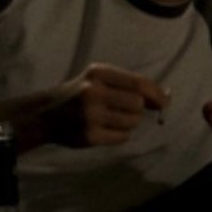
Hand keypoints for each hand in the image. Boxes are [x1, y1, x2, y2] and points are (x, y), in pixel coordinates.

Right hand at [43, 63, 167, 147]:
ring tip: (112, 119)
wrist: (46, 114)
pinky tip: (106, 129)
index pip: (138, 83)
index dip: (156, 94)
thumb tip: (163, 98)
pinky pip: (122, 137)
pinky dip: (120, 134)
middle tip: (125, 110)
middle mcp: (93, 93)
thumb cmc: (80, 93)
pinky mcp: (89, 137)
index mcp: (98, 74)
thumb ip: (128, 84)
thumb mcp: (99, 79)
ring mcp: (90, 116)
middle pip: (137, 104)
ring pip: (132, 122)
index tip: (165, 102)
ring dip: (129, 122)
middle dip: (137, 109)